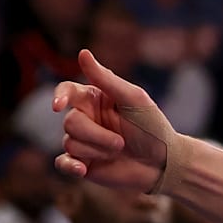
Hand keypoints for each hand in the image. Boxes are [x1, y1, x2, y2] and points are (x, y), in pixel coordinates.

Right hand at [52, 49, 172, 193]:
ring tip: (120, 151)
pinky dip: (69, 166)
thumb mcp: (133, 99)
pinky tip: (82, 169)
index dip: (60, 96)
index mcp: (95, 99)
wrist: (163, 163)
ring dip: (98, 149)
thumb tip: (82, 53)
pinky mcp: (81, 163)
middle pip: (70, 122)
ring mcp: (82, 141)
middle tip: (122, 142)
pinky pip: (62, 163)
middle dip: (96, 134)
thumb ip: (107, 79)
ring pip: (69, 142)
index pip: (67, 91)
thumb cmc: (152, 127)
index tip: (58, 106)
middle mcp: (85, 118)